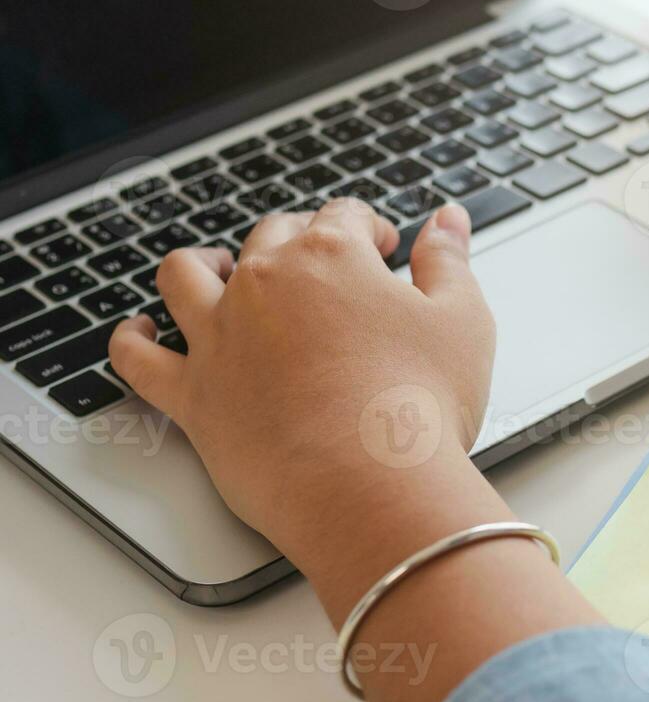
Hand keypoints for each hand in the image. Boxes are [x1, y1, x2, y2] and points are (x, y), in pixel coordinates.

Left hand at [108, 200, 494, 562]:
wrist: (373, 486)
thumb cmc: (422, 406)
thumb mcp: (463, 321)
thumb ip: (450, 262)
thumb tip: (448, 220)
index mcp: (331, 257)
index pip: (344, 216)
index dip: (369, 229)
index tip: (385, 250)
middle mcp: (265, 283)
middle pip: (271, 236)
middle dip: (301, 241)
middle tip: (328, 271)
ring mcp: (221, 336)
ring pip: (187, 275)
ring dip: (202, 265)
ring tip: (218, 272)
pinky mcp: (194, 394)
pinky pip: (139, 360)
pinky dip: (132, 341)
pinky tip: (141, 333)